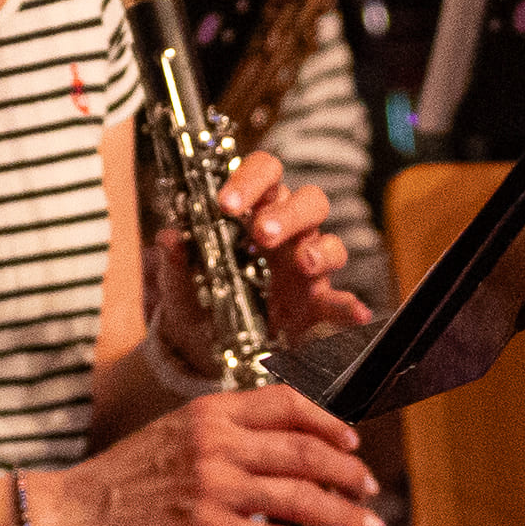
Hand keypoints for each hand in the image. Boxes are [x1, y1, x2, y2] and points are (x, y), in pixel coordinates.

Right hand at [50, 384, 382, 525]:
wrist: (73, 512)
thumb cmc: (121, 479)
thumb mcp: (172, 435)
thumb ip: (221, 437)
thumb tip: (276, 458)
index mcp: (208, 411)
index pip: (284, 402)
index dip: (326, 421)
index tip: (350, 441)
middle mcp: (214, 441)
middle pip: (303, 449)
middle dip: (346, 472)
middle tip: (368, 489)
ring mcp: (211, 485)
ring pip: (300, 495)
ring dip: (344, 513)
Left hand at [154, 149, 370, 355]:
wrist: (207, 351)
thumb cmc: (199, 303)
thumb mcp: (180, 286)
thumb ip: (176, 263)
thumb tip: (168, 238)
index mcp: (253, 214)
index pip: (266, 175)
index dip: (251, 179)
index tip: (227, 203)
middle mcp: (287, 234)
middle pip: (308, 201)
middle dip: (288, 214)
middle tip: (261, 233)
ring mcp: (305, 268)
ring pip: (330, 242)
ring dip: (319, 250)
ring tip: (302, 265)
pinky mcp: (315, 305)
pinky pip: (338, 299)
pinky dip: (348, 304)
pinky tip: (356, 312)